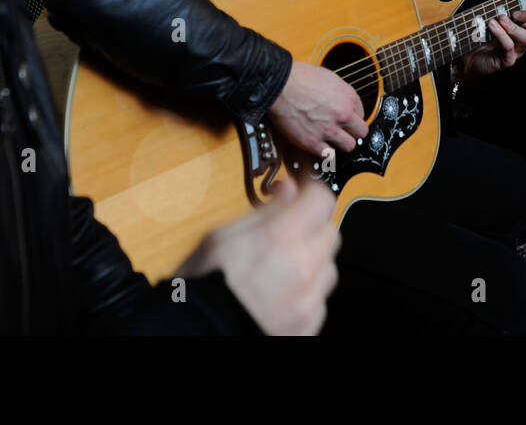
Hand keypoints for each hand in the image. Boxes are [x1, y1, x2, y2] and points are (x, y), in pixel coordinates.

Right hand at [178, 176, 338, 334]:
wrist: (194, 336)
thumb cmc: (201, 290)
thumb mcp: (219, 236)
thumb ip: (263, 211)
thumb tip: (288, 190)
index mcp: (281, 239)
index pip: (321, 200)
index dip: (311, 189)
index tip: (302, 188)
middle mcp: (304, 270)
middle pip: (331, 233)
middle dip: (313, 226)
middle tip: (288, 229)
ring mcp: (309, 303)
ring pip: (328, 269)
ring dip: (313, 262)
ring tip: (282, 268)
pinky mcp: (309, 327)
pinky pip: (319, 302)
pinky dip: (306, 294)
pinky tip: (281, 295)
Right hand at [268, 61, 368, 156]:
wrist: (279, 85)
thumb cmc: (298, 77)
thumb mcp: (328, 78)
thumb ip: (339, 93)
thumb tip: (342, 101)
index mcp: (348, 97)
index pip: (362, 114)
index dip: (352, 116)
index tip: (346, 119)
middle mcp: (343, 114)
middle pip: (361, 132)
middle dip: (353, 132)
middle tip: (344, 131)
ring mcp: (329, 129)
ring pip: (349, 146)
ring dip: (341, 143)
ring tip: (332, 139)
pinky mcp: (313, 142)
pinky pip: (329, 155)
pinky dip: (325, 152)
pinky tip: (320, 146)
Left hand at [457, 0, 525, 77]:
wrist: (464, 56)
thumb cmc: (480, 35)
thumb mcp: (490, 11)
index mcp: (524, 27)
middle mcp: (523, 39)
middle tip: (516, 12)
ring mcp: (516, 51)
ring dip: (515, 26)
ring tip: (501, 18)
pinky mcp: (505, 60)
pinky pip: (509, 47)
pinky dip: (502, 34)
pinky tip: (493, 26)